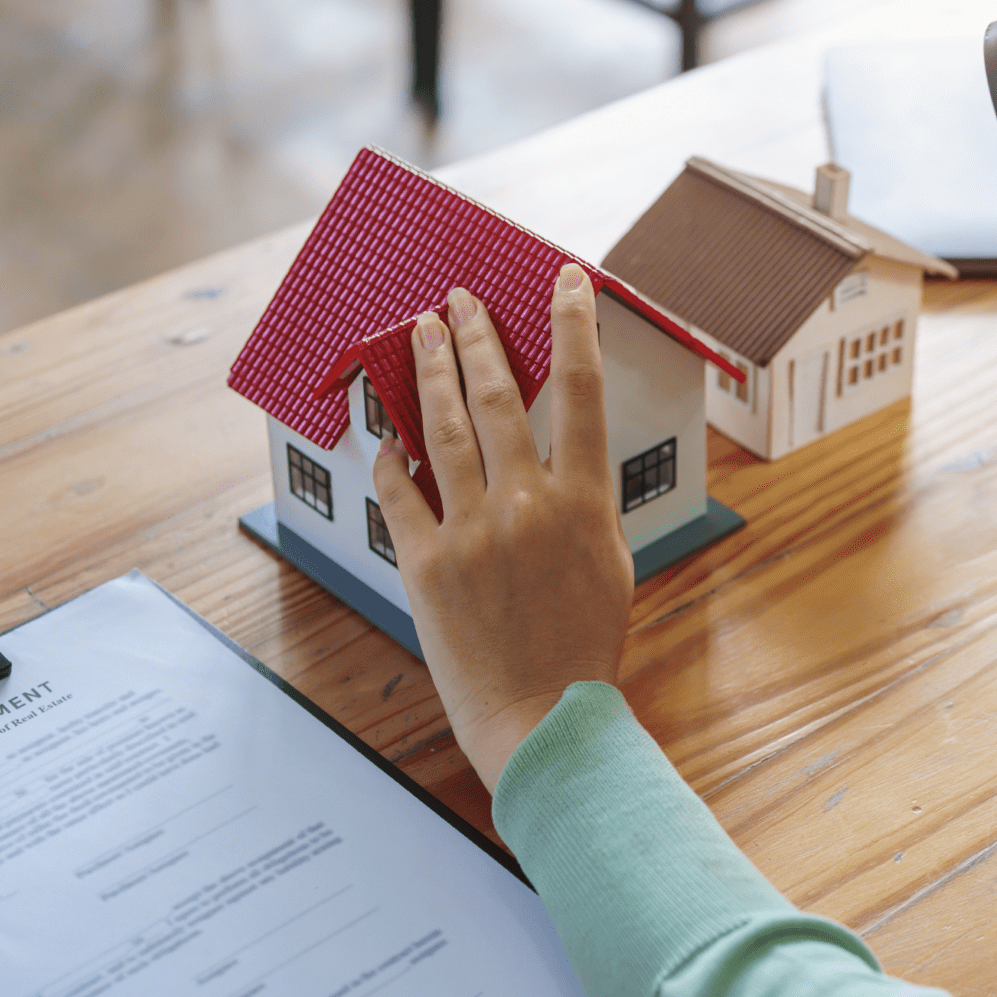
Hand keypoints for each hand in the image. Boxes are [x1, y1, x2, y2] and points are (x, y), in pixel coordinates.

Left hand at [372, 269, 634, 791]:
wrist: (542, 715)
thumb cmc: (585, 643)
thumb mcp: (611, 560)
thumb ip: (584, 499)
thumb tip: (556, 449)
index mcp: (587, 502)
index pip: (584, 390)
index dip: (574, 325)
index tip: (565, 281)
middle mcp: (530, 504)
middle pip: (501, 394)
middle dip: (478, 337)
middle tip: (460, 298)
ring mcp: (474, 532)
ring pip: (444, 429)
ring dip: (430, 372)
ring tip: (420, 331)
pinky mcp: (427, 565)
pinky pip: (401, 492)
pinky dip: (390, 455)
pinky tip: (384, 427)